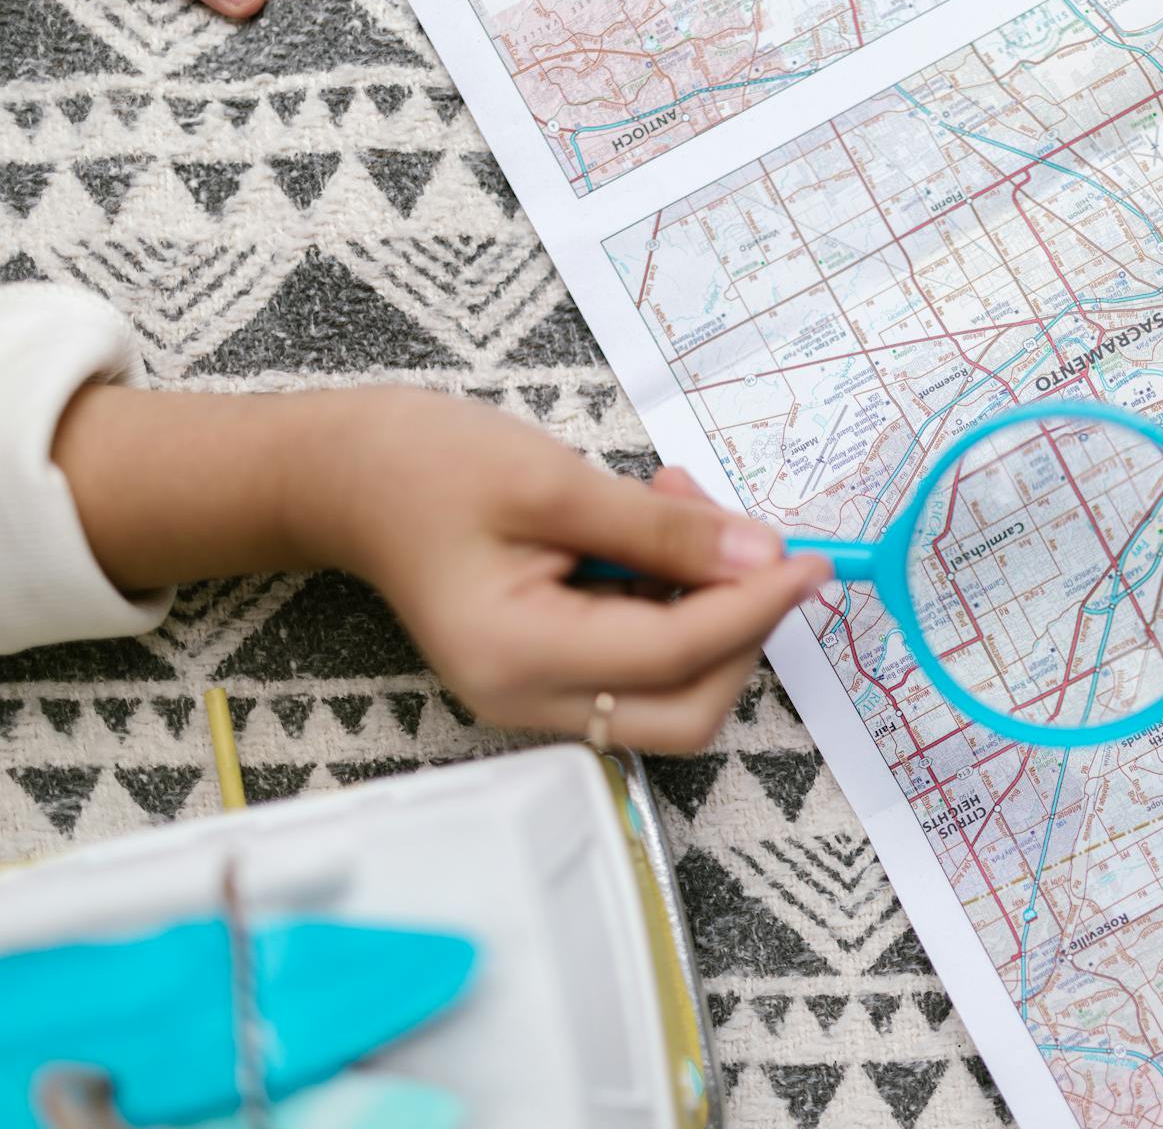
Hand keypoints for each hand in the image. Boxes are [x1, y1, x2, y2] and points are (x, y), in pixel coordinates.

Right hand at [295, 388, 831, 750]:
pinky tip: (657, 535)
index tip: (812, 560)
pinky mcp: (546, 674)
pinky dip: (673, 608)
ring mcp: (535, 697)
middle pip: (688, 707)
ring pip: (673, 693)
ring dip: (709, 611)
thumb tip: (762, 560)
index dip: (757, 607)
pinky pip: (641, 665)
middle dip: (740, 628)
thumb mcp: (552, 479)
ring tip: (681, 503)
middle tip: (744, 535)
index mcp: (519, 658)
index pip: (677, 654)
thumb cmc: (424, 464)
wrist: (340, 475)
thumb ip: (664, 530)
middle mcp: (527, 701)